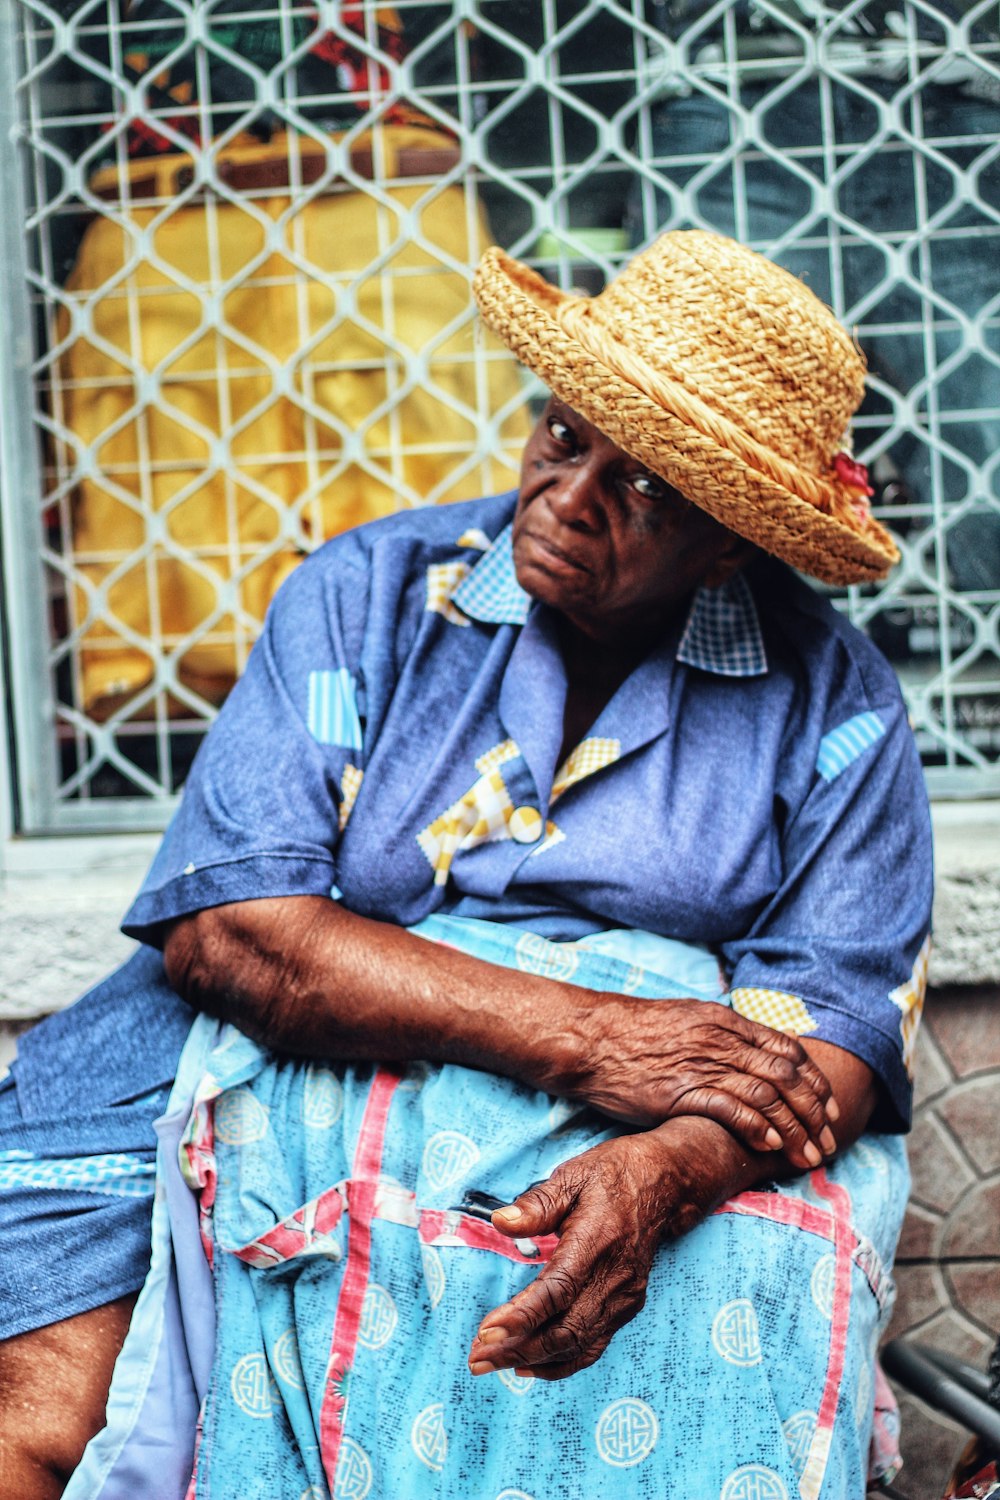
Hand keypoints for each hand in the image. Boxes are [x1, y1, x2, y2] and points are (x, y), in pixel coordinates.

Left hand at [467, 1126, 721, 1381]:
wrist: (663, 1184)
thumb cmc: (612, 1175)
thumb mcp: (573, 1175)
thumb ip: (537, 1204)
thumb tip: (500, 1222)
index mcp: (598, 1241)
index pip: (558, 1290)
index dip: (523, 1316)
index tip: (487, 1333)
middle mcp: (615, 1277)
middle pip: (565, 1329)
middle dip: (517, 1348)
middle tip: (476, 1359)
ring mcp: (625, 1296)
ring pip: (577, 1344)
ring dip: (532, 1359)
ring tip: (490, 1364)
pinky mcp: (628, 1306)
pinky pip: (593, 1345)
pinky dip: (560, 1362)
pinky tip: (529, 1365)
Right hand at [572, 996, 837, 1170]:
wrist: (590, 1037)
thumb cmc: (632, 1034)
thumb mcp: (685, 1021)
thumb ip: (718, 1037)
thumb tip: (745, 1056)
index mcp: (724, 1022)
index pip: (787, 1049)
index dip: (814, 1080)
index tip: (828, 1107)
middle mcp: (721, 1040)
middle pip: (786, 1076)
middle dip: (815, 1112)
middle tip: (829, 1141)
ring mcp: (702, 1064)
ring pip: (768, 1096)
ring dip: (796, 1129)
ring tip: (809, 1156)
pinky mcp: (681, 1090)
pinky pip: (732, 1109)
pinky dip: (758, 1128)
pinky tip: (772, 1145)